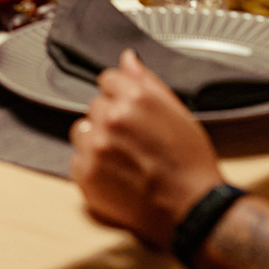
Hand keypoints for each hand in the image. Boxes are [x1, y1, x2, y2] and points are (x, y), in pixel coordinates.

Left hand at [70, 50, 222, 249]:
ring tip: (124, 160)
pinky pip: (77, 159)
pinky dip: (92, 167)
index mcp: (135, 99)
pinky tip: (116, 176)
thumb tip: (127, 58)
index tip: (132, 113)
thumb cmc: (190, 163)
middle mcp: (111, 118)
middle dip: (111, 119)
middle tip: (134, 142)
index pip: (108, 80)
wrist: (191, 209)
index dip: (121, 96)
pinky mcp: (86, 173)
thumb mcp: (178, 113)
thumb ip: (147, 81)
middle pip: (96, 105)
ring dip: (97, 141)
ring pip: (82, 130)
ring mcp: (96, 146)